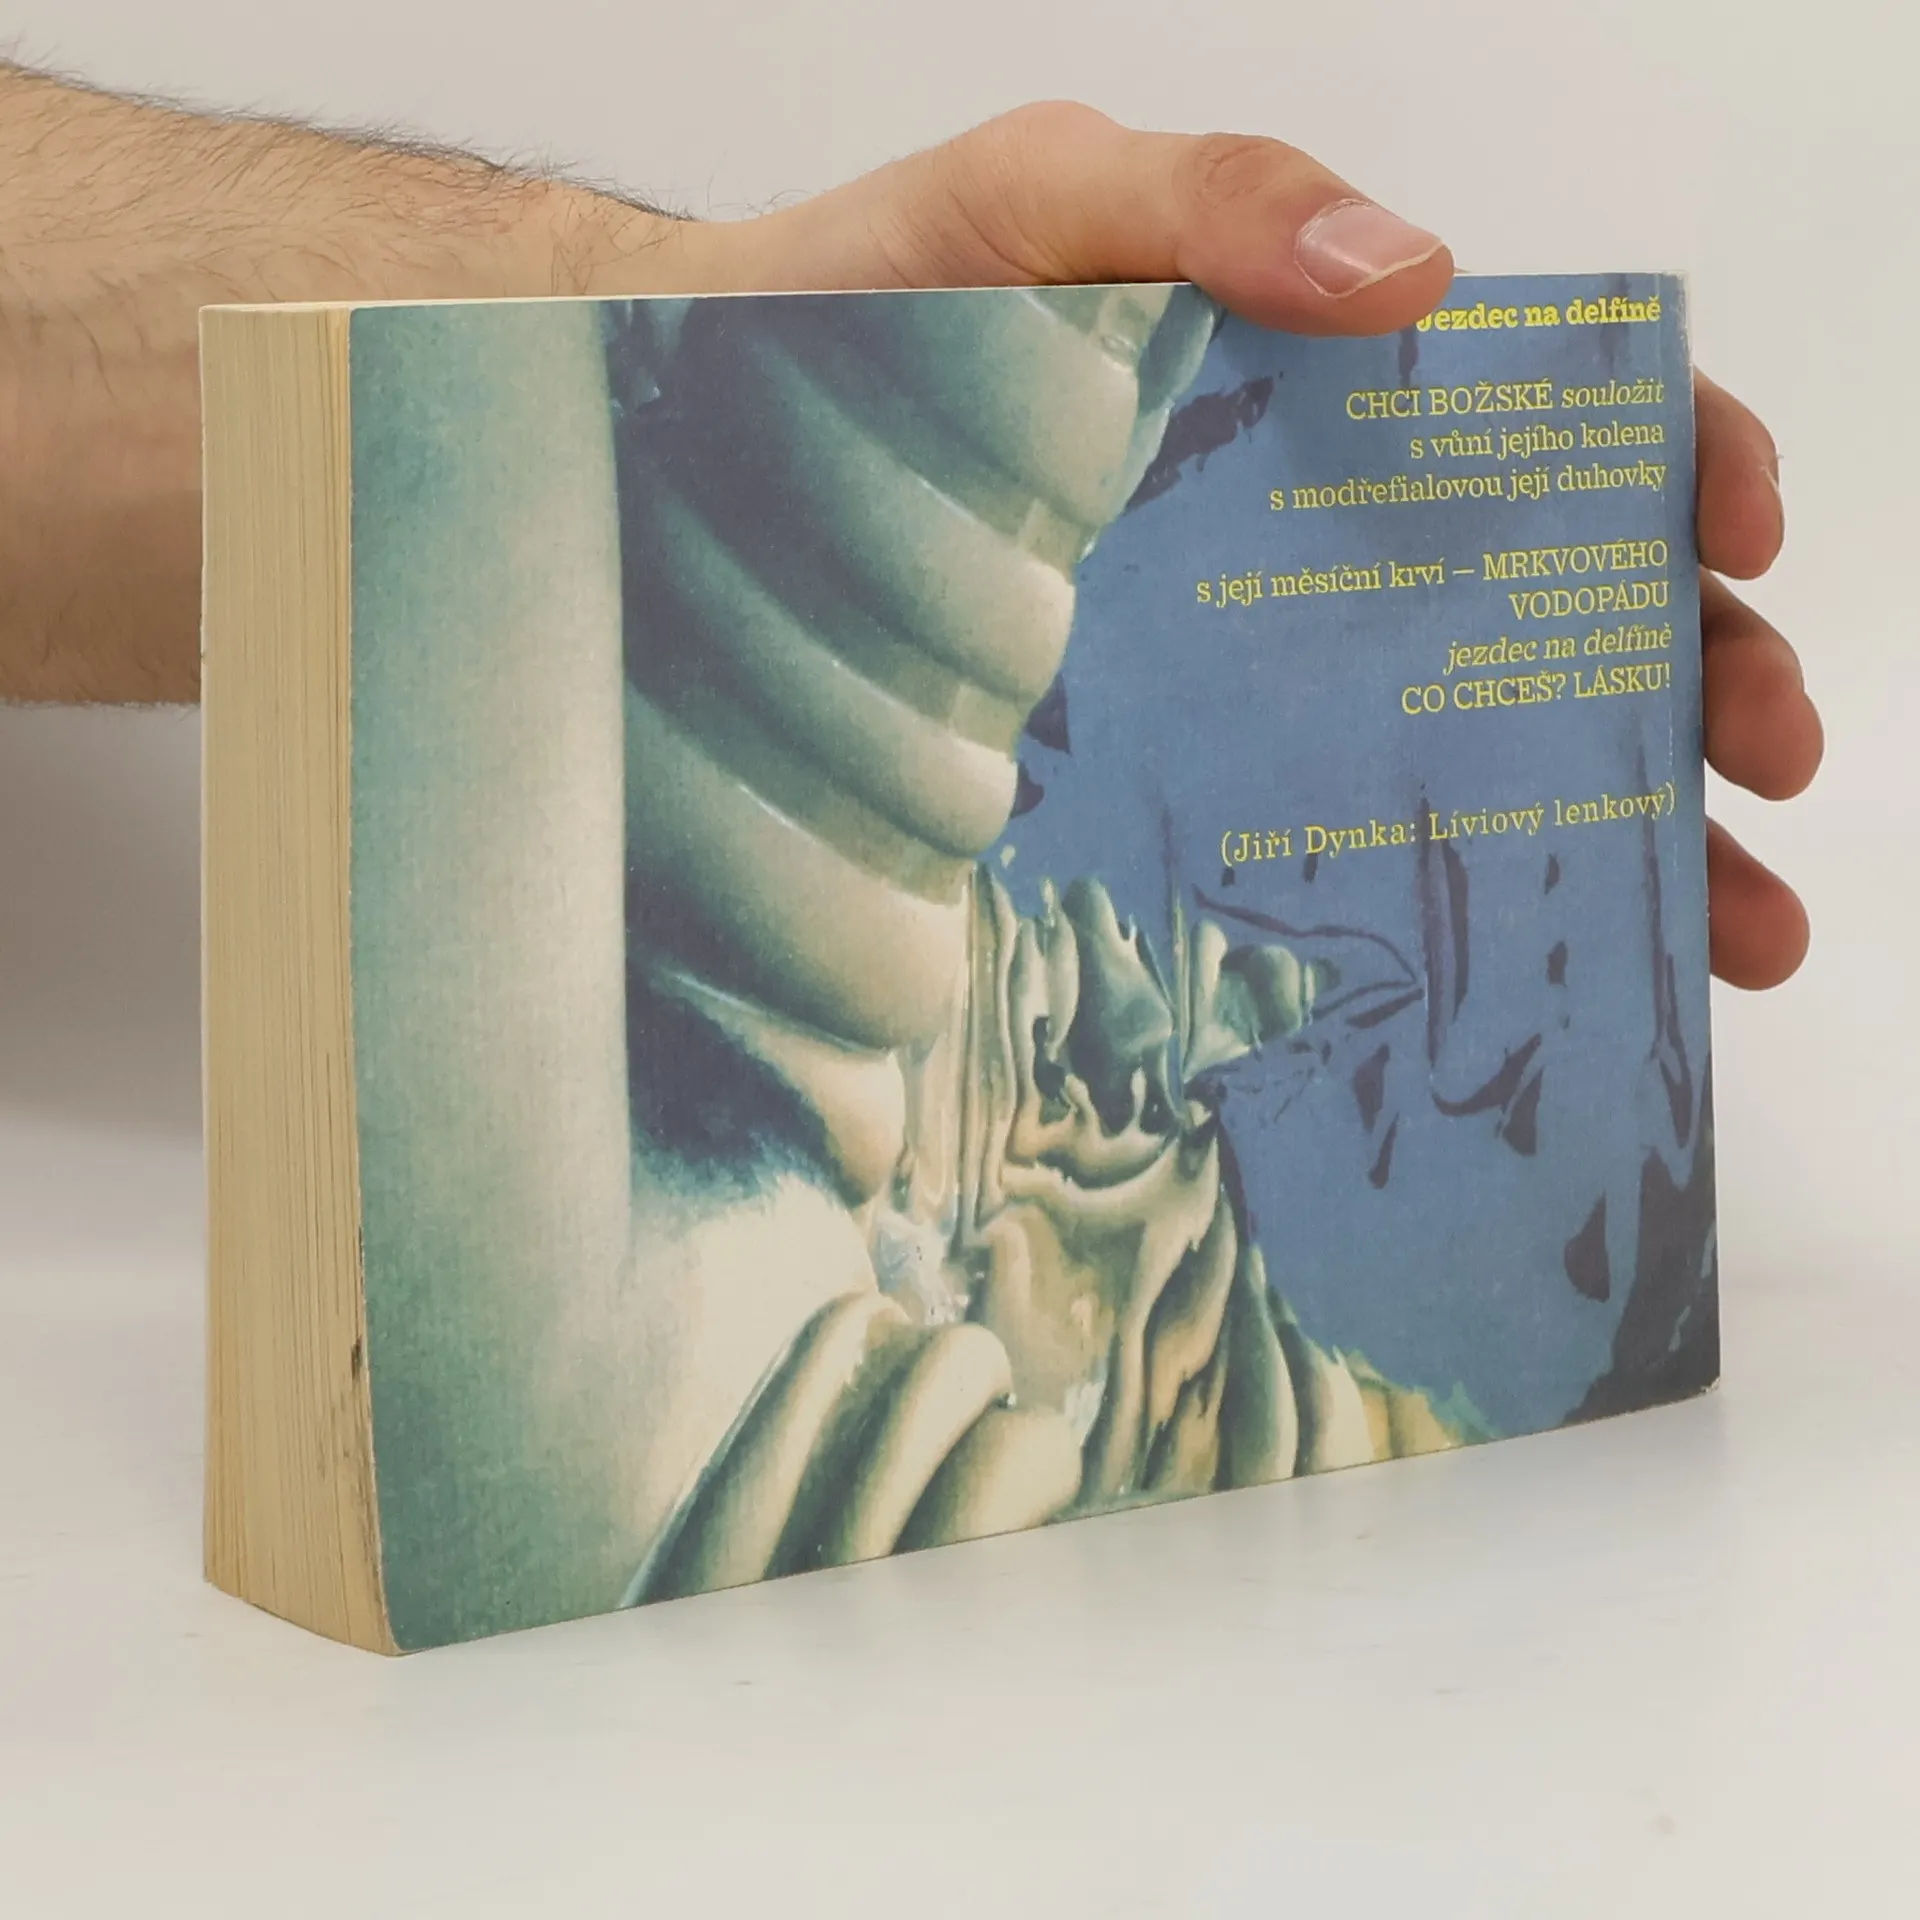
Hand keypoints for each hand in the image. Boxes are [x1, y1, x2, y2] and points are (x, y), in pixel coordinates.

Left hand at [623, 103, 1818, 989]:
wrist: (681, 468)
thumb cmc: (850, 321)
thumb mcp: (1029, 203)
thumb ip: (1205, 195)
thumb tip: (1417, 279)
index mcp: (1306, 408)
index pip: (1541, 425)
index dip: (1672, 468)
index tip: (1740, 534)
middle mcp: (1295, 560)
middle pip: (1549, 613)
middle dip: (1691, 682)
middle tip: (1759, 758)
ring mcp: (1232, 697)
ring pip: (1471, 763)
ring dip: (1626, 835)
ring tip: (1722, 929)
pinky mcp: (1151, 810)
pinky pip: (1326, 875)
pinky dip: (1453, 934)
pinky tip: (1532, 992)